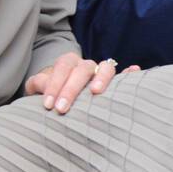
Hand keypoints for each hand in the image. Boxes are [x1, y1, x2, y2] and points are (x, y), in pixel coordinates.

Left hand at [25, 53, 140, 113]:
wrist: (61, 97)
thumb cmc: (51, 93)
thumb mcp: (39, 88)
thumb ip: (38, 84)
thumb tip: (43, 86)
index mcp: (67, 62)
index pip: (62, 68)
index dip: (54, 85)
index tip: (48, 105)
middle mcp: (85, 65)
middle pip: (81, 69)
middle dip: (71, 89)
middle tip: (61, 109)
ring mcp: (101, 73)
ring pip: (105, 68)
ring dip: (101, 78)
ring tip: (96, 91)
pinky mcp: (114, 84)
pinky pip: (124, 76)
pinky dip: (130, 73)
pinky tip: (134, 70)